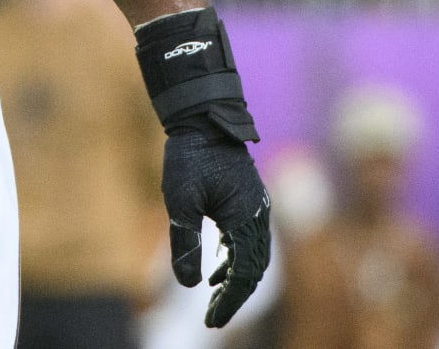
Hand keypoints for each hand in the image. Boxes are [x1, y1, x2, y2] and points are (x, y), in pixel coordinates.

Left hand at [162, 126, 271, 327]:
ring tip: (212, 300)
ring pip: (253, 255)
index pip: (244, 274)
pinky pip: (247, 239)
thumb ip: (185, 243)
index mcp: (246, 218)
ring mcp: (256, 207)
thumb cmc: (190, 157)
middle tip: (211, 318)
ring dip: (235, 280)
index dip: (229, 302)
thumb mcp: (180, 202)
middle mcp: (258, 215)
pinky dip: (235, 259)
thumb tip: (189, 284)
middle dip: (234, 297)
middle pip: (254, 269)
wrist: (201, 117)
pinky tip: (216, 270)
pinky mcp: (247, 200)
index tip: (212, 322)